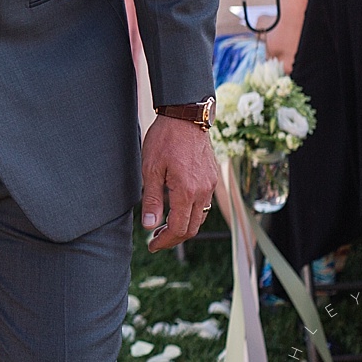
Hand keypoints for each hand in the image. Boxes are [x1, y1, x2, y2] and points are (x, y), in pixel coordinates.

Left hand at [139, 114, 216, 250]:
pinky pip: (204, 204)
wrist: (186, 116)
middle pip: (192, 228)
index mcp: (187, 191)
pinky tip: (176, 208)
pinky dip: (191, 213)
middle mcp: (203, 191)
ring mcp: (210, 185)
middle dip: (174, 238)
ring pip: (200, 217)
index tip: (151, 245)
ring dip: (183, 226)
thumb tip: (149, 225)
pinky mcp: (212, 178)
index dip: (164, 241)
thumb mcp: (151, 168)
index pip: (178, 229)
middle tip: (155, 240)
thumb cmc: (165, 139)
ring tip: (163, 227)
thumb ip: (152, 199)